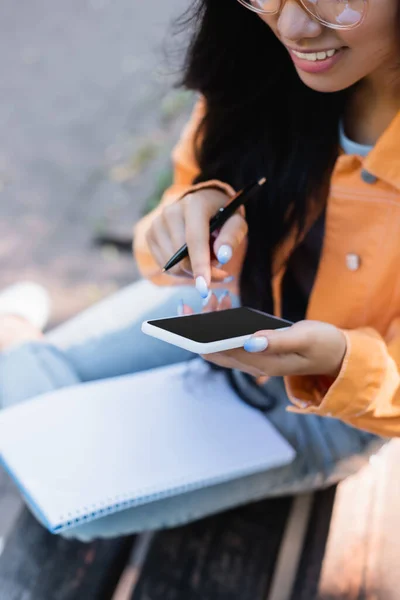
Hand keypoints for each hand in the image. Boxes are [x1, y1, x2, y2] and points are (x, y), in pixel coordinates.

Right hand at [145, 188, 247, 296]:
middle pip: (180, 256)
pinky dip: (180, 270)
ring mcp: (157, 223)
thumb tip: (223, 256)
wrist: (202, 203)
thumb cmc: (222, 215)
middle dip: (200, 272)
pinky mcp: (150, 235)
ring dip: (191, 272)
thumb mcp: (236, 222)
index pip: (194, 239)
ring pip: (171, 265)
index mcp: (194, 204)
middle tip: (220, 274)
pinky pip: (165, 266)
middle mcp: (171, 211)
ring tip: (206, 262)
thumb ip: (232, 237)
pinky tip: (191, 260)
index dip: (200, 264)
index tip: (204, 286)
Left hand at [181, 299, 346, 379]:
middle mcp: (253, 364)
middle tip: (189, 303)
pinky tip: (227, 303)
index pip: (217, 352)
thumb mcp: (304, 338)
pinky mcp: (257, 350)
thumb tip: (248, 341)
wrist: (338, 355)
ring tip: (216, 296)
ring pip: (221, 342)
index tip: (183, 317)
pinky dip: (224, 321)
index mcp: (261, 363)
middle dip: (196, 327)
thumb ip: (277, 341)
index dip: (195, 337)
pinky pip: (232, 338)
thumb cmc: (323, 344)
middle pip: (212, 349)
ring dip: (212, 321)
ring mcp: (254, 358)